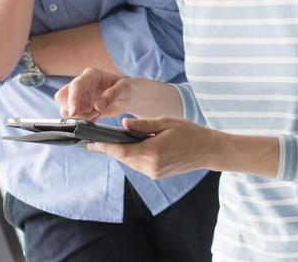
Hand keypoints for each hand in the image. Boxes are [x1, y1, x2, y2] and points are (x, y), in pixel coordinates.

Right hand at [56, 68, 179, 119]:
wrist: (131, 97)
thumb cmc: (129, 88)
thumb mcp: (124, 89)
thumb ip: (111, 95)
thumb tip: (97, 105)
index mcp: (90, 76)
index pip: (74, 86)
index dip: (72, 99)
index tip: (74, 112)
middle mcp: (82, 85)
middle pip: (62, 97)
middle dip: (73, 108)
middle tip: (91, 113)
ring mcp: (80, 96)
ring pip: (66, 108)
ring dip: (79, 115)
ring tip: (96, 113)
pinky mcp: (81, 106)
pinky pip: (74, 116)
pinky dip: (82, 119)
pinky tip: (95, 116)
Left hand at [88, 116, 215, 178]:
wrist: (207, 150)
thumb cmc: (189, 132)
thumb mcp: (166, 122)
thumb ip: (143, 124)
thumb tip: (124, 124)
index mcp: (152, 151)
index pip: (121, 151)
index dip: (104, 148)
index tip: (90, 144)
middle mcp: (151, 166)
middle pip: (124, 158)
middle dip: (111, 150)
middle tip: (97, 141)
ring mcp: (154, 173)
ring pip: (130, 163)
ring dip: (122, 153)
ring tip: (113, 142)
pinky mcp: (157, 175)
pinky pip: (139, 165)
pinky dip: (133, 156)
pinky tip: (132, 148)